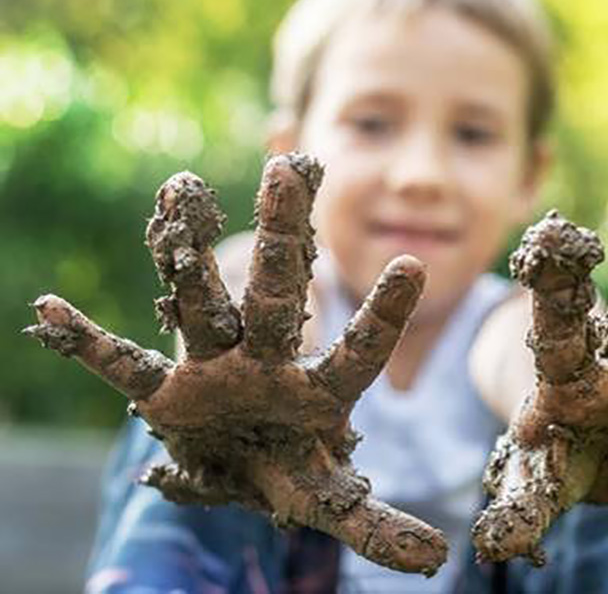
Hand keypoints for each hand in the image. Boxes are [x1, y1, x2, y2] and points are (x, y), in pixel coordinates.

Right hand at [24, 154, 446, 575]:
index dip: (384, 317)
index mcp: (317, 390)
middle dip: (280, 239)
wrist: (239, 460)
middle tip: (284, 171)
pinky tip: (51, 312)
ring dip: (187, 254)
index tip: (413, 265)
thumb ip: (375, 522)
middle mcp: (267, 361)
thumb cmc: (292, 468)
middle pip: (275, 296)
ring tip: (180, 189)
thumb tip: (437, 559)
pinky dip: (90, 345)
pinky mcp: (168, 388)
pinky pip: (124, 365)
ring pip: (203, 302)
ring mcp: (216, 366)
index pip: (358, 352)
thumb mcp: (328, 497)